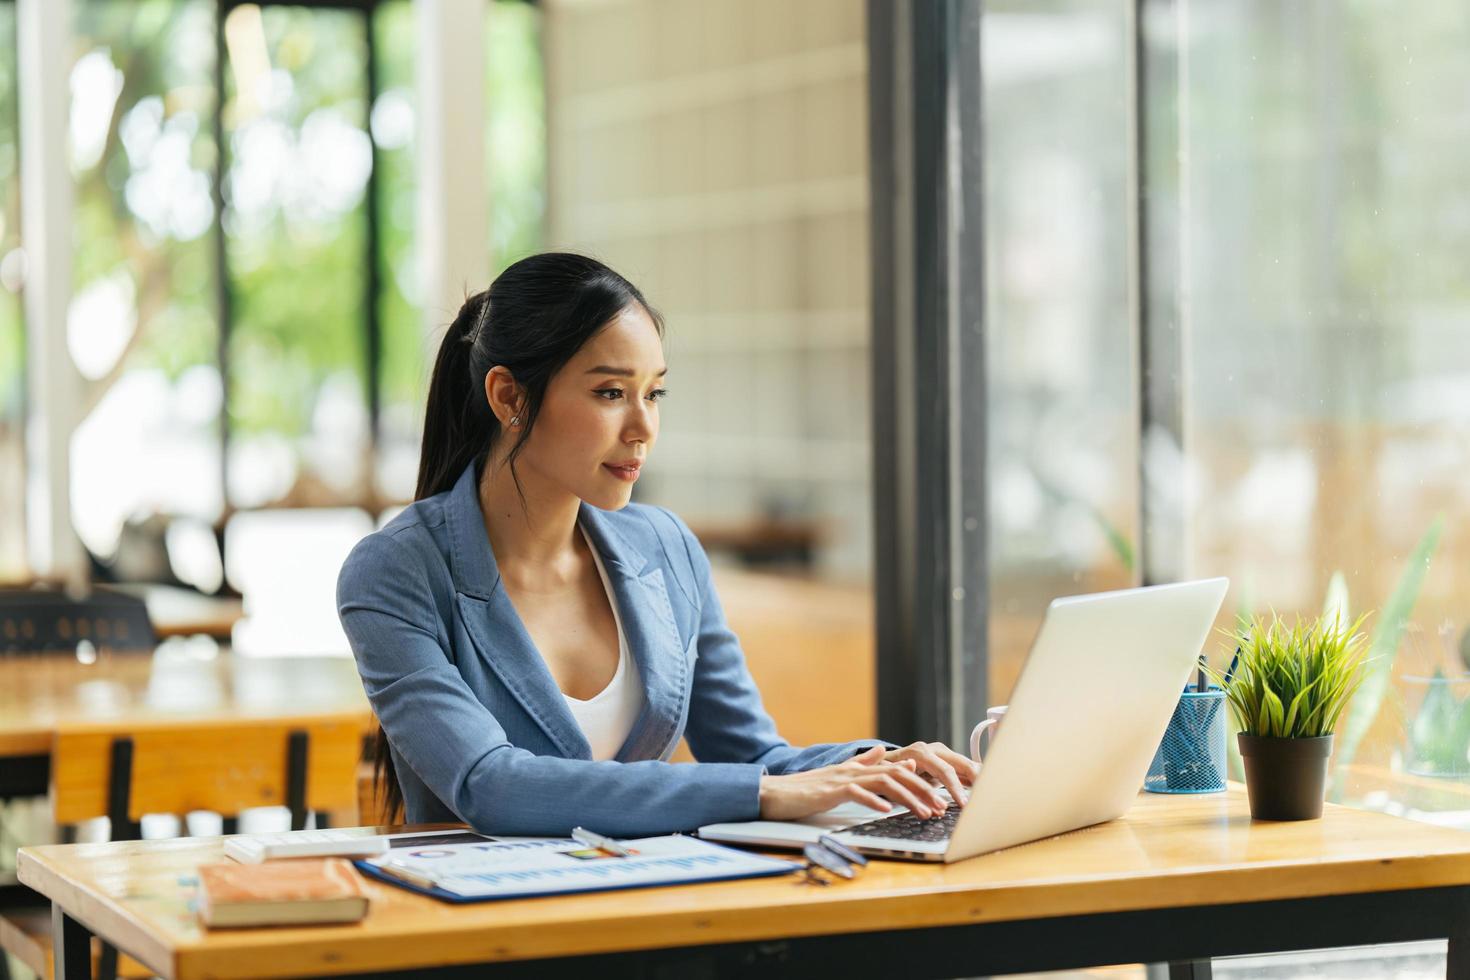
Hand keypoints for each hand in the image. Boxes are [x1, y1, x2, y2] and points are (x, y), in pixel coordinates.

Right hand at [758, 746, 951, 821]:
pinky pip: (856, 793)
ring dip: (907, 798)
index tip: (940, 798)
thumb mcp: (840, 774)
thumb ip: (863, 762)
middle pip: (897, 774)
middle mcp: (855, 770)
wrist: (775, 793)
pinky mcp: (830, 791)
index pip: (898, 770)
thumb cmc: (806, 789)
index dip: (921, 783)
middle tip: (941, 807)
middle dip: (923, 791)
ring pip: (883, 782)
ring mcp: (842, 779)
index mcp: (859, 768)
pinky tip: (887, 811)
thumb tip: (884, 750)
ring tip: (924, 812)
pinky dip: (873, 801)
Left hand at [880, 741, 981, 806]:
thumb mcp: (887, 771)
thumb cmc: (886, 770)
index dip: (955, 788)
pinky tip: (987, 790)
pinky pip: (966, 771)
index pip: (944, 770)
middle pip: (962, 764)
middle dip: (976, 781)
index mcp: (921, 752)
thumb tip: (911, 765)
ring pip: (967, 765)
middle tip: (985, 798)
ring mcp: (944, 755)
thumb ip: (899, 769)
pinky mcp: (948, 763)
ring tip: (992, 793)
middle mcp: (935, 750)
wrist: (887, 763)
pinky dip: (976, 780)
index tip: (963, 804)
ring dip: (980, 779)